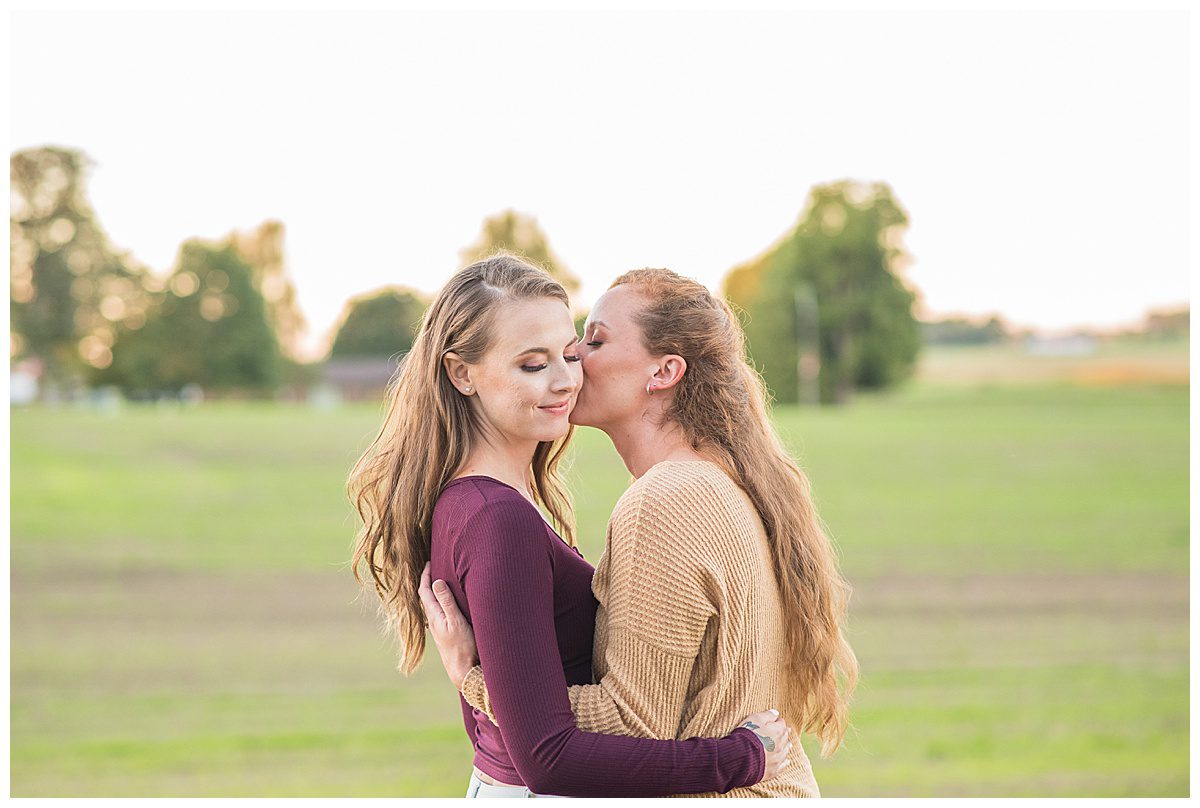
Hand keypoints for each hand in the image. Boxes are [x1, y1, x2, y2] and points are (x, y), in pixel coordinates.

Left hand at [418, 562, 478, 687]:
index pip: (425, 591)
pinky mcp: (446, 634)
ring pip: (432, 605)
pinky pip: (439, 613)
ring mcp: (439, 629)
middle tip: (433, 567)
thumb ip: (447, 602)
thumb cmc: (463, 647)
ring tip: (440, 582)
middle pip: (426, 597)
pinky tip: (447, 604)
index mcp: (435, 616)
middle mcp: (434, 621)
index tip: (429, 562)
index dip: (426, 575)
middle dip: (428, 581)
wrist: (464, 672)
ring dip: (434, 592)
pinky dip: (440, 602)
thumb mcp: (456, 621)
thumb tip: (436, 582)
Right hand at [737, 709, 791, 780]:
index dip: (777, 721)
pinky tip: (786, 760)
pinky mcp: (773, 770)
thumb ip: (767, 715)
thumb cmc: (746, 736)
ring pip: (786, 751)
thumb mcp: (754, 719)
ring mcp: (778, 759)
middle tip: (781, 731)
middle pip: (785, 737)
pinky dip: (784, 761)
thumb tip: (776, 712)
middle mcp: (781, 745)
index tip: (774, 721)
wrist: (741, 757)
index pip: (781, 723)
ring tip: (786, 744)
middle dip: (783, 733)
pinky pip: (783, 765)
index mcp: (778, 731)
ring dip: (786, 746)